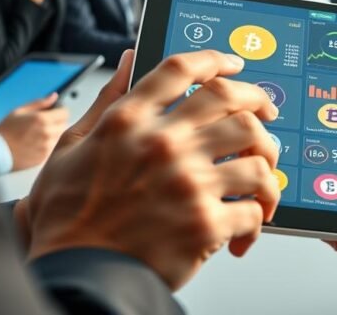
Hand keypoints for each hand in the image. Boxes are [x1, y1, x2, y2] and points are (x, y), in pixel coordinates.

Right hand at [0, 93, 67, 170]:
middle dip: (56, 122)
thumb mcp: (19, 111)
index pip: (65, 112)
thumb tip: (54, 96)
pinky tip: (36, 143)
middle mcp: (47, 133)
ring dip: (53, 133)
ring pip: (59, 136)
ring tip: (37, 134)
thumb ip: (40, 103)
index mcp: (42, 119)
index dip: (59, 111)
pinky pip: (53, 147)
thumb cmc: (5, 132)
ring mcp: (47, 146)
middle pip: (64, 124)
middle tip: (43, 124)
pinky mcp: (45, 156)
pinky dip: (48, 144)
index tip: (55, 112)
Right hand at [24, 50, 281, 289]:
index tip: (234, 64)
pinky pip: (255, 207)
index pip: (181, 69)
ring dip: (267, 165)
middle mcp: (161, 143)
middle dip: (260, 102)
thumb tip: (128, 59)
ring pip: (257, 152)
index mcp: (127, 122)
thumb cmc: (70, 220)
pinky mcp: (205, 223)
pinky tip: (246, 228)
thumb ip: (106, 101)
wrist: (76, 278)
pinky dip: (259, 217)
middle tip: (267, 115)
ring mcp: (187, 182)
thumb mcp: (70, 149)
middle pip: (232, 100)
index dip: (215, 59)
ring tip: (261, 178)